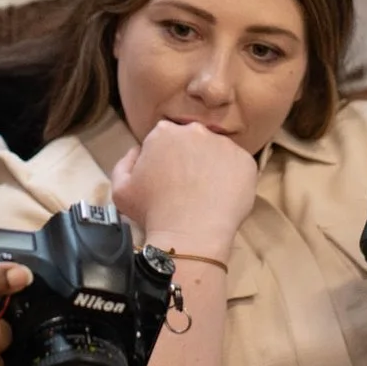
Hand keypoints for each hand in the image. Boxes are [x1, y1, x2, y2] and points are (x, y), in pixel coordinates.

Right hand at [110, 120, 258, 258]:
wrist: (189, 234)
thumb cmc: (152, 211)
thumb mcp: (120, 188)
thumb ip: (125, 162)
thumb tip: (138, 150)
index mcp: (164, 132)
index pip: (165, 138)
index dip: (165, 158)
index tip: (166, 178)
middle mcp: (195, 131)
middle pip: (192, 141)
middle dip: (189, 158)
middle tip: (186, 186)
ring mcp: (224, 145)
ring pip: (216, 152)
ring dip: (211, 166)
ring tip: (206, 195)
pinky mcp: (246, 161)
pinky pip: (237, 166)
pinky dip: (232, 178)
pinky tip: (222, 198)